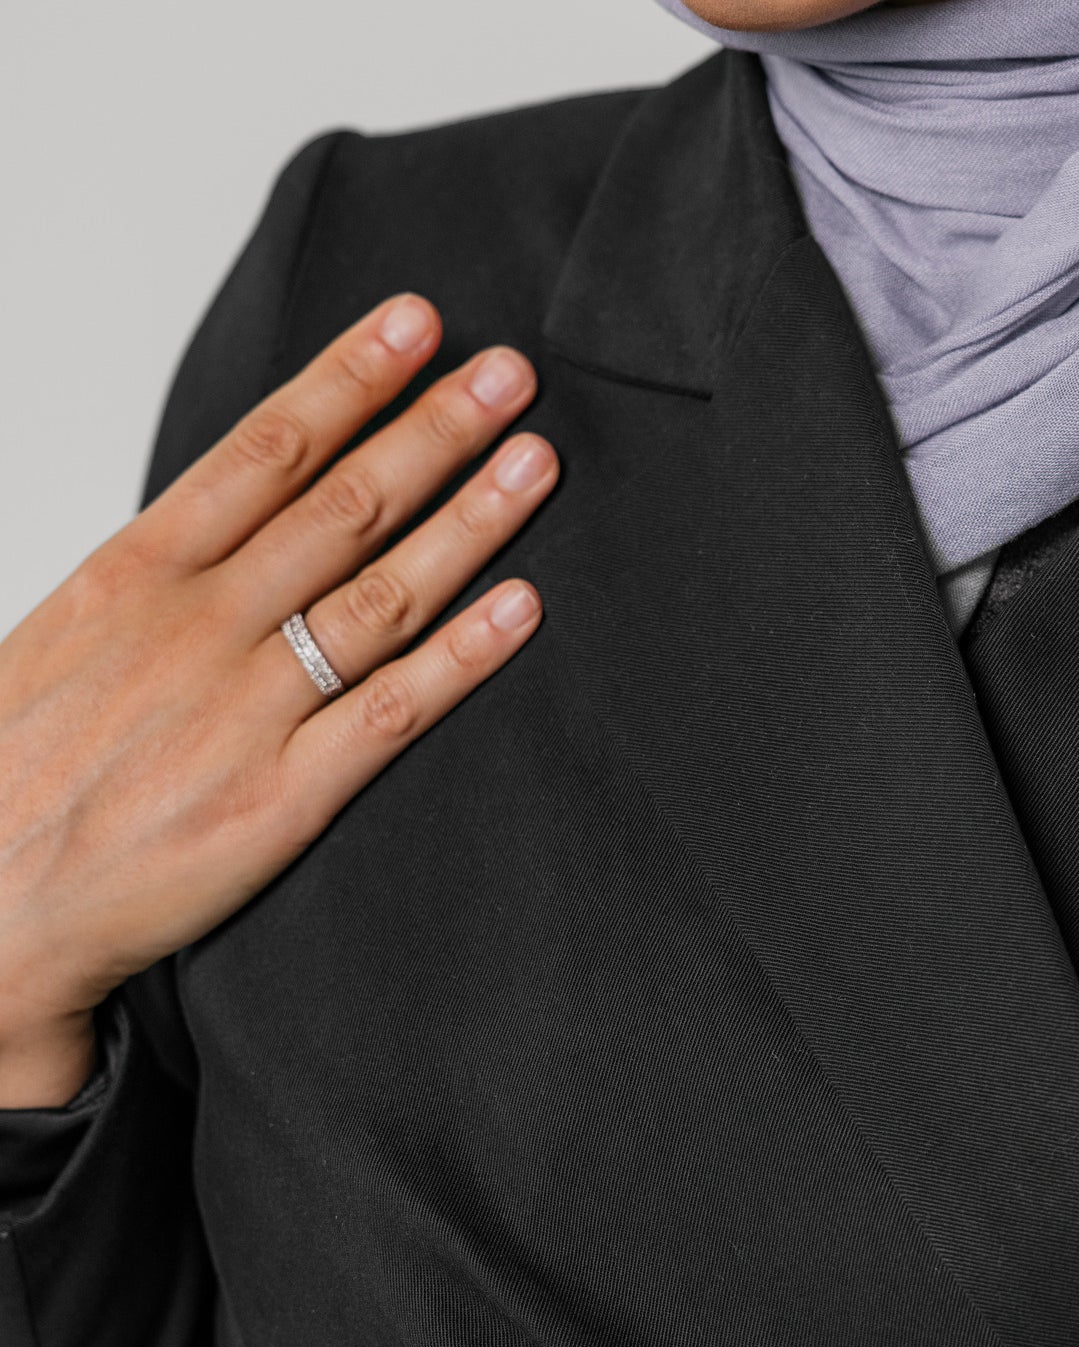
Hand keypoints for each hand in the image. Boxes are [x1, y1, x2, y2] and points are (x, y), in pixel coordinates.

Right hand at [0, 294, 558, 1106]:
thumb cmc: (20, 771)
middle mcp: (200, 627)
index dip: (352, 378)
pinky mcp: (284, 797)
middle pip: (342, 504)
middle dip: (435, 429)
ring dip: (470, 520)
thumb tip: (242, 520)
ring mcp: (247, 711)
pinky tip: (520, 607)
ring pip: (381, 593)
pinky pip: (392, 710)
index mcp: (138, 573)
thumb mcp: (68, 634)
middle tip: (509, 374)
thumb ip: (164, 577)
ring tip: (535, 463)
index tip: (415, 325)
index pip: (266, 450)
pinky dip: (463, 655)